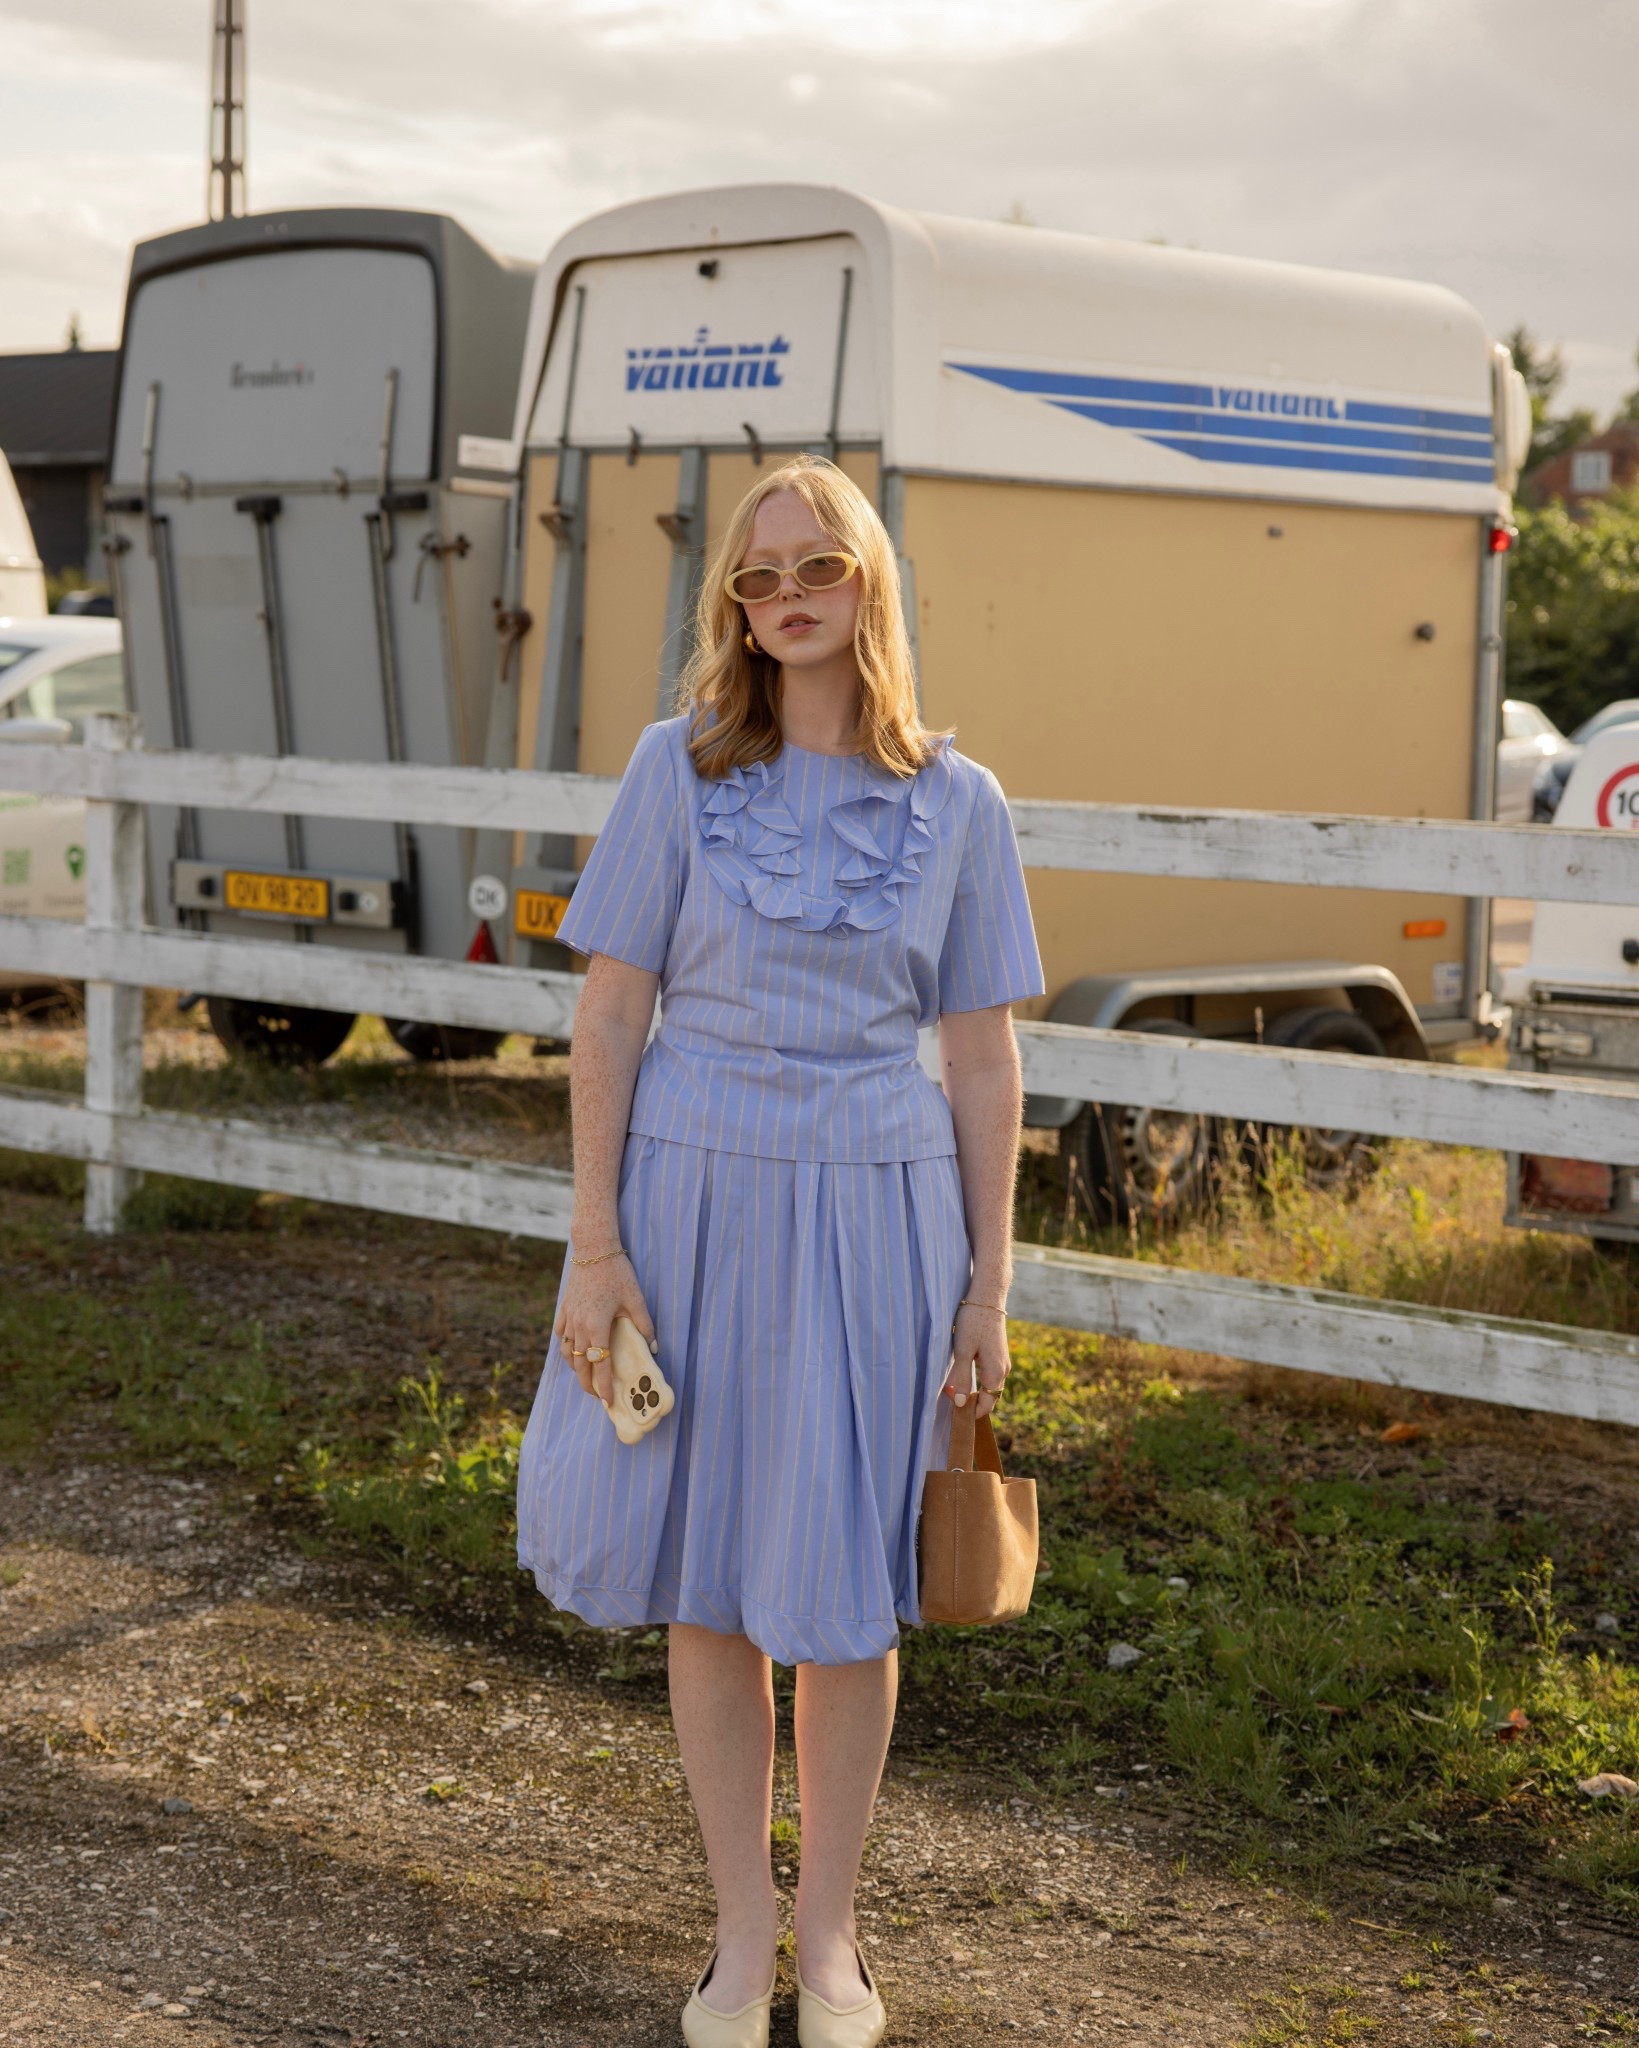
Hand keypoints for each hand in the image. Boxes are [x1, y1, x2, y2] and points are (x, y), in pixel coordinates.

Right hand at [554, 1247, 658, 1409]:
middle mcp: (579, 1327)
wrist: (593, 1249)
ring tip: (587, 1377)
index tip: (608, 1402)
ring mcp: (569, 1318)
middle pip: (579, 1366)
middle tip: (598, 1396)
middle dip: (588, 1385)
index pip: (599, 1366)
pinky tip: (573, 1350)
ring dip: (576, 1368)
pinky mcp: (564, 1309)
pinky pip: (561, 1335)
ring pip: (567, 1353)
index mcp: (597, 1327)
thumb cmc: (617, 1273)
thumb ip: (645, 1325)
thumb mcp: (636, 1299)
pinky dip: (566, 1347)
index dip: (604, 1387)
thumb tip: (653, 1348)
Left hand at [943, 1300, 1009, 1419]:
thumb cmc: (973, 1322)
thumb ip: (961, 1378)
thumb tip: (960, 1403)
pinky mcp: (998, 1353)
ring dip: (972, 1389)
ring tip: (951, 1384)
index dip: (970, 1411)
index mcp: (996, 1373)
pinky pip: (989, 1375)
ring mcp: (1002, 1361)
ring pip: (989, 1386)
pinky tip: (962, 1370)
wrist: (987, 1297)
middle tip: (947, 1394)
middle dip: (970, 1401)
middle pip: (989, 1397)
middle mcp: (1003, 1370)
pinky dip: (977, 1379)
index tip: (951, 1407)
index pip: (987, 1405)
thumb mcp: (962, 1351)